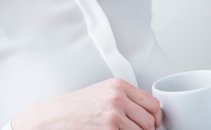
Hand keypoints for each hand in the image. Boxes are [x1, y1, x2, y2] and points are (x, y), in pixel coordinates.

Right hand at [11, 77, 161, 129]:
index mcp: (118, 86)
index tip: (152, 124)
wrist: (54, 117)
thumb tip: (148, 113)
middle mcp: (117, 98)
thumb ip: (125, 98)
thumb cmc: (77, 107)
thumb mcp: (102, 93)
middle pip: (151, 122)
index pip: (153, 104)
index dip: (156, 118)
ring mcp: (113, 116)